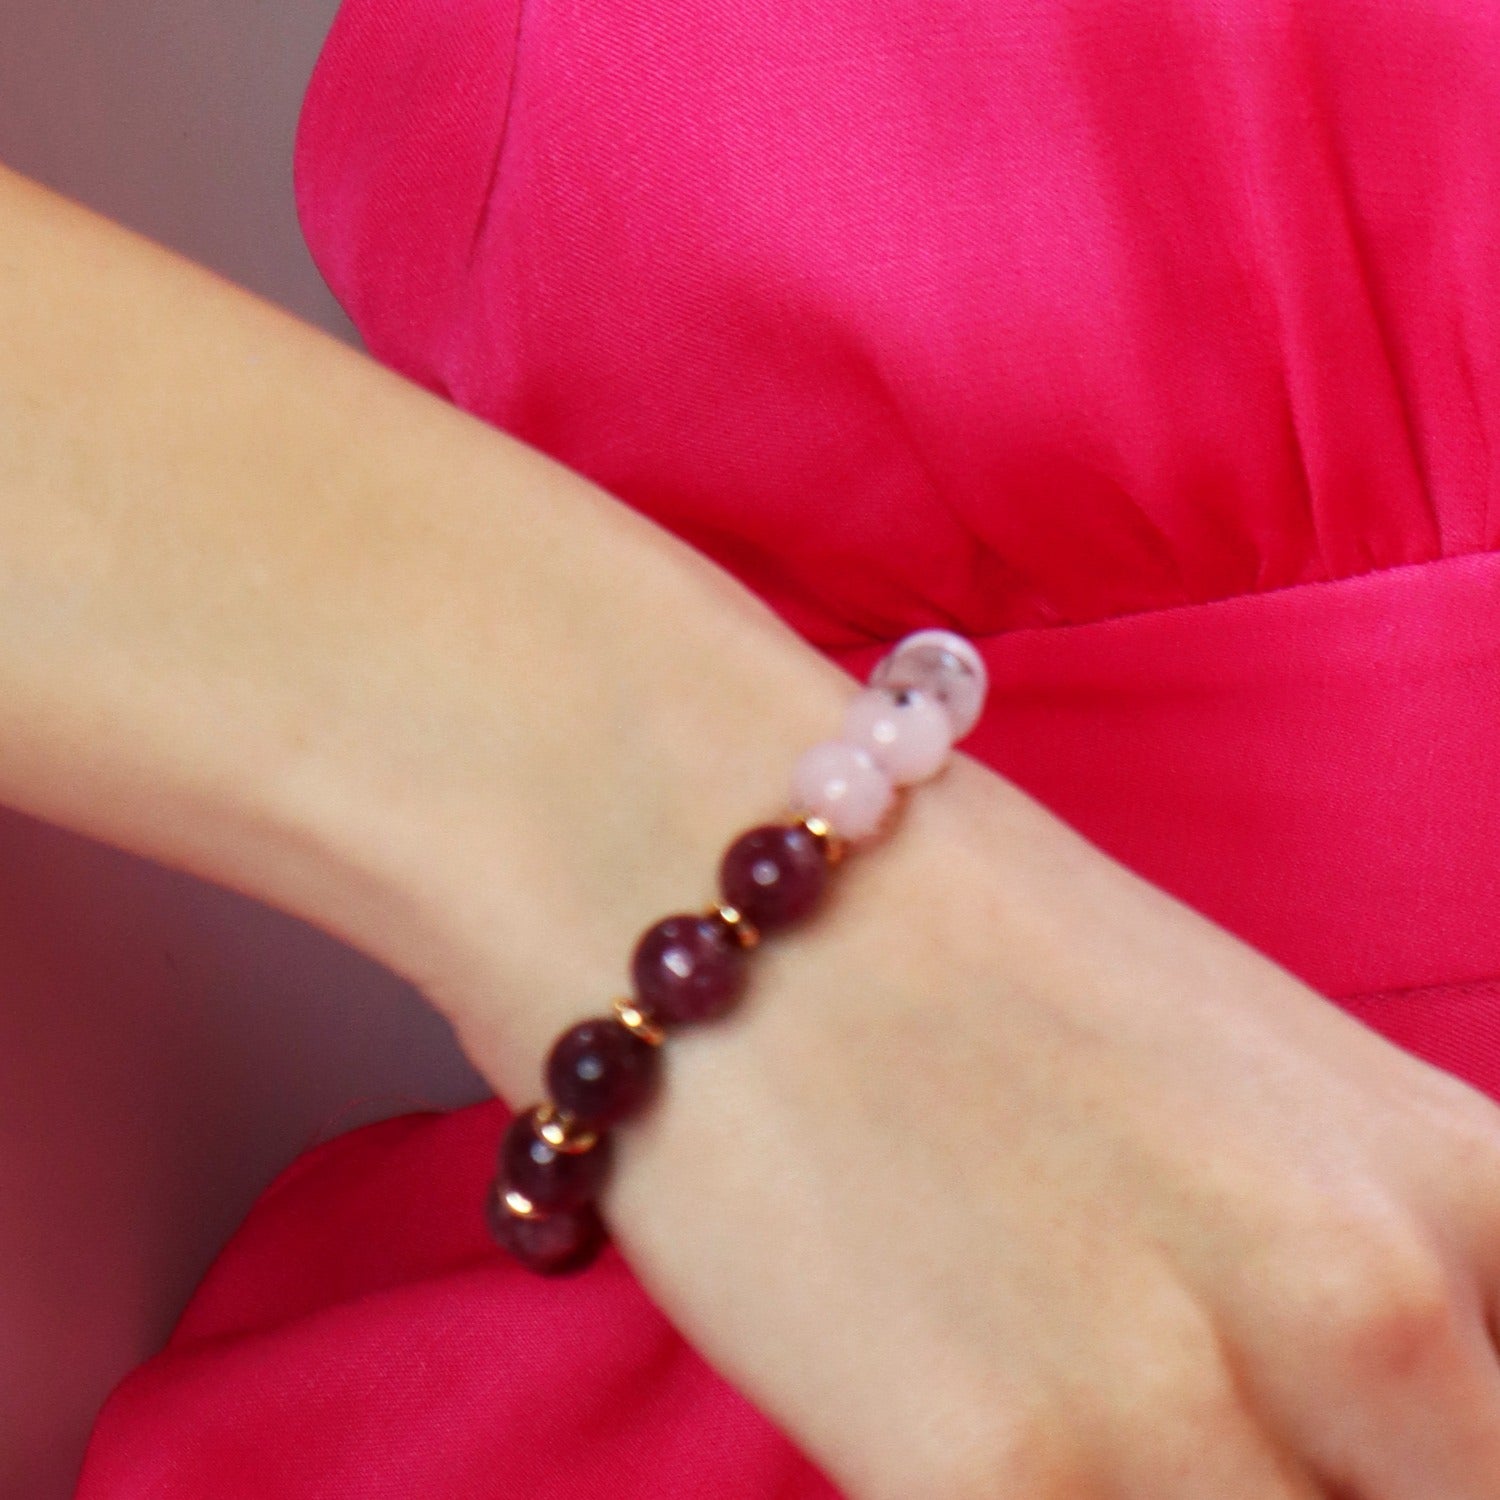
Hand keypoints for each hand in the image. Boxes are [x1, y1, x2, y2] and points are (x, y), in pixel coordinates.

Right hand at [460, 753, 1499, 1499]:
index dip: (1453, 1444)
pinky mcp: (981, 1486)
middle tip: (1216, 1431)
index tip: (1370, 1439)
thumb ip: (1375, 1258)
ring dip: (1190, 1497)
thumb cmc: (966, 940)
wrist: (704, 865)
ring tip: (1086, 1403)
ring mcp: (1173, 1412)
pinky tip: (982, 1431)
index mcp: (1449, 1177)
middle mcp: (1366, 1303)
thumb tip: (1398, 1405)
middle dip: (1331, 1486)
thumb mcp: (1250, 1072)